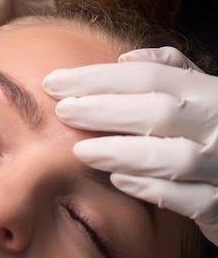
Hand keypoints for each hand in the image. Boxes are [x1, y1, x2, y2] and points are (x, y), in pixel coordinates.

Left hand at [42, 47, 217, 245]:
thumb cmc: (216, 123)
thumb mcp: (202, 88)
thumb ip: (169, 68)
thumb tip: (124, 57)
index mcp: (208, 90)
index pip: (148, 76)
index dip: (98, 78)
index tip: (56, 82)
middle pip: (156, 111)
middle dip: (102, 110)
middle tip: (62, 111)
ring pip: (173, 157)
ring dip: (121, 152)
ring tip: (82, 151)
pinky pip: (190, 200)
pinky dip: (152, 188)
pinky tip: (118, 180)